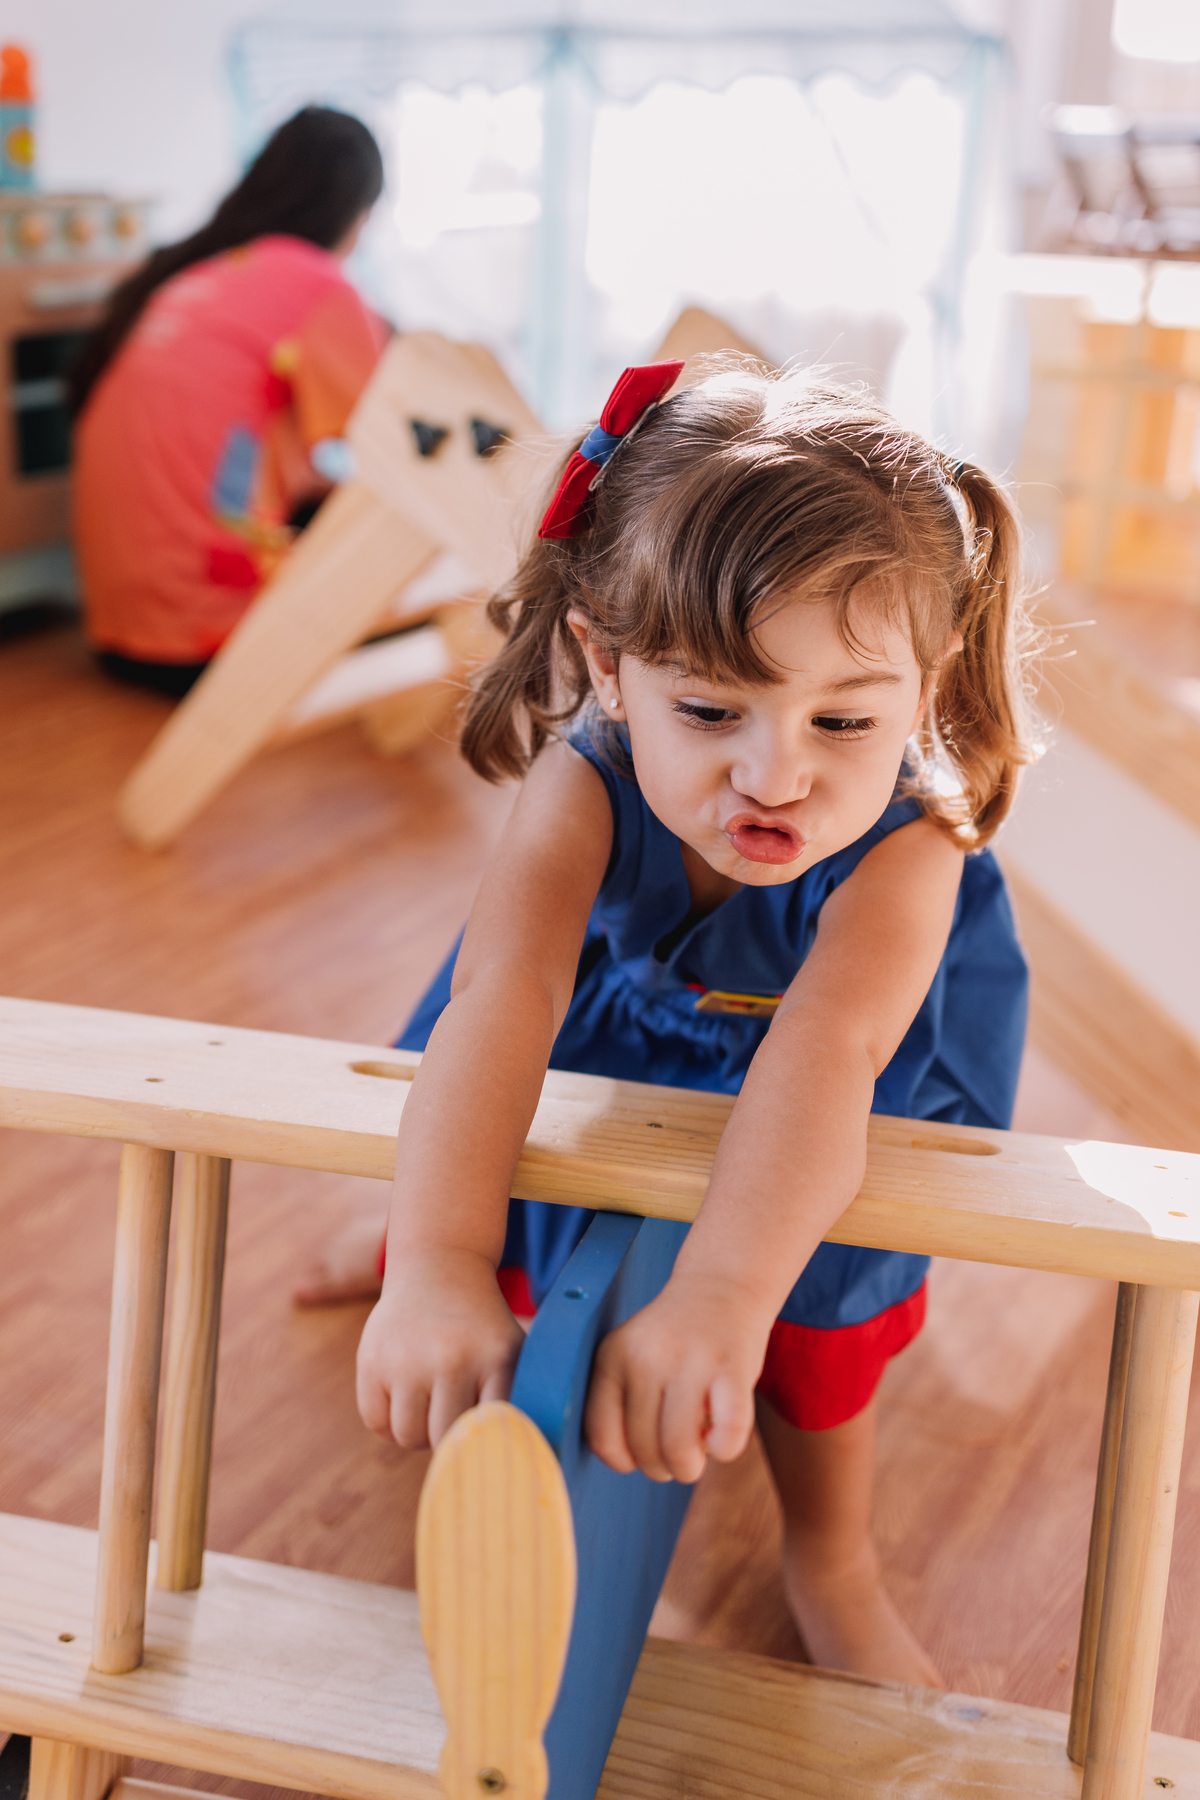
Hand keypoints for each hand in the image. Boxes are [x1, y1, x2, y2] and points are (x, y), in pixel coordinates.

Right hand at [356, 1247, 524, 1448]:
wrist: (438, 1269)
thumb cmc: (481, 1326)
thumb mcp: (512, 1348)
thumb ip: (521, 1397)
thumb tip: (529, 1452)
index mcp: (495, 1358)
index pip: (493, 1431)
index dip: (488, 1442)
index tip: (487, 1442)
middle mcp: (451, 1359)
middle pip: (445, 1439)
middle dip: (449, 1439)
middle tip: (453, 1417)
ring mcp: (408, 1359)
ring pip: (408, 1436)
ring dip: (418, 1433)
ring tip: (430, 1408)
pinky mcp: (372, 1359)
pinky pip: (376, 1422)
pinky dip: (389, 1423)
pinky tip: (405, 1399)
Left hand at [583, 1271, 767, 1483]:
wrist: (721, 1285)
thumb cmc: (674, 1338)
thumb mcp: (630, 1354)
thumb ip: (619, 1400)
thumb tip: (625, 1461)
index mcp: (612, 1356)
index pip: (601, 1436)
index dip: (623, 1460)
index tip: (640, 1455)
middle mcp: (646, 1358)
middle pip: (643, 1449)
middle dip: (663, 1468)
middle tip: (678, 1455)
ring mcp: (690, 1361)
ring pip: (679, 1450)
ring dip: (690, 1468)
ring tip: (699, 1453)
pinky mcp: (733, 1367)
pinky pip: (727, 1434)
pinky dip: (725, 1450)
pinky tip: (722, 1439)